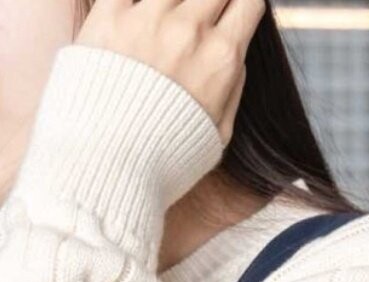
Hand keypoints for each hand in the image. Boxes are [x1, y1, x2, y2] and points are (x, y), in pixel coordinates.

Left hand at [75, 0, 266, 147]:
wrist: (108, 165)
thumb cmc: (165, 158)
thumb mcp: (218, 133)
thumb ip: (232, 87)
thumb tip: (235, 52)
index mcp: (221, 58)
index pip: (248, 3)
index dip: (244, 4)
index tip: (234, 10)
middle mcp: (189, 30)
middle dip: (215, 0)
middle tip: (201, 16)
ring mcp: (147, 18)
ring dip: (177, 1)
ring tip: (168, 22)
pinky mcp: (109, 14)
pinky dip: (139, 0)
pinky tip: (140, 13)